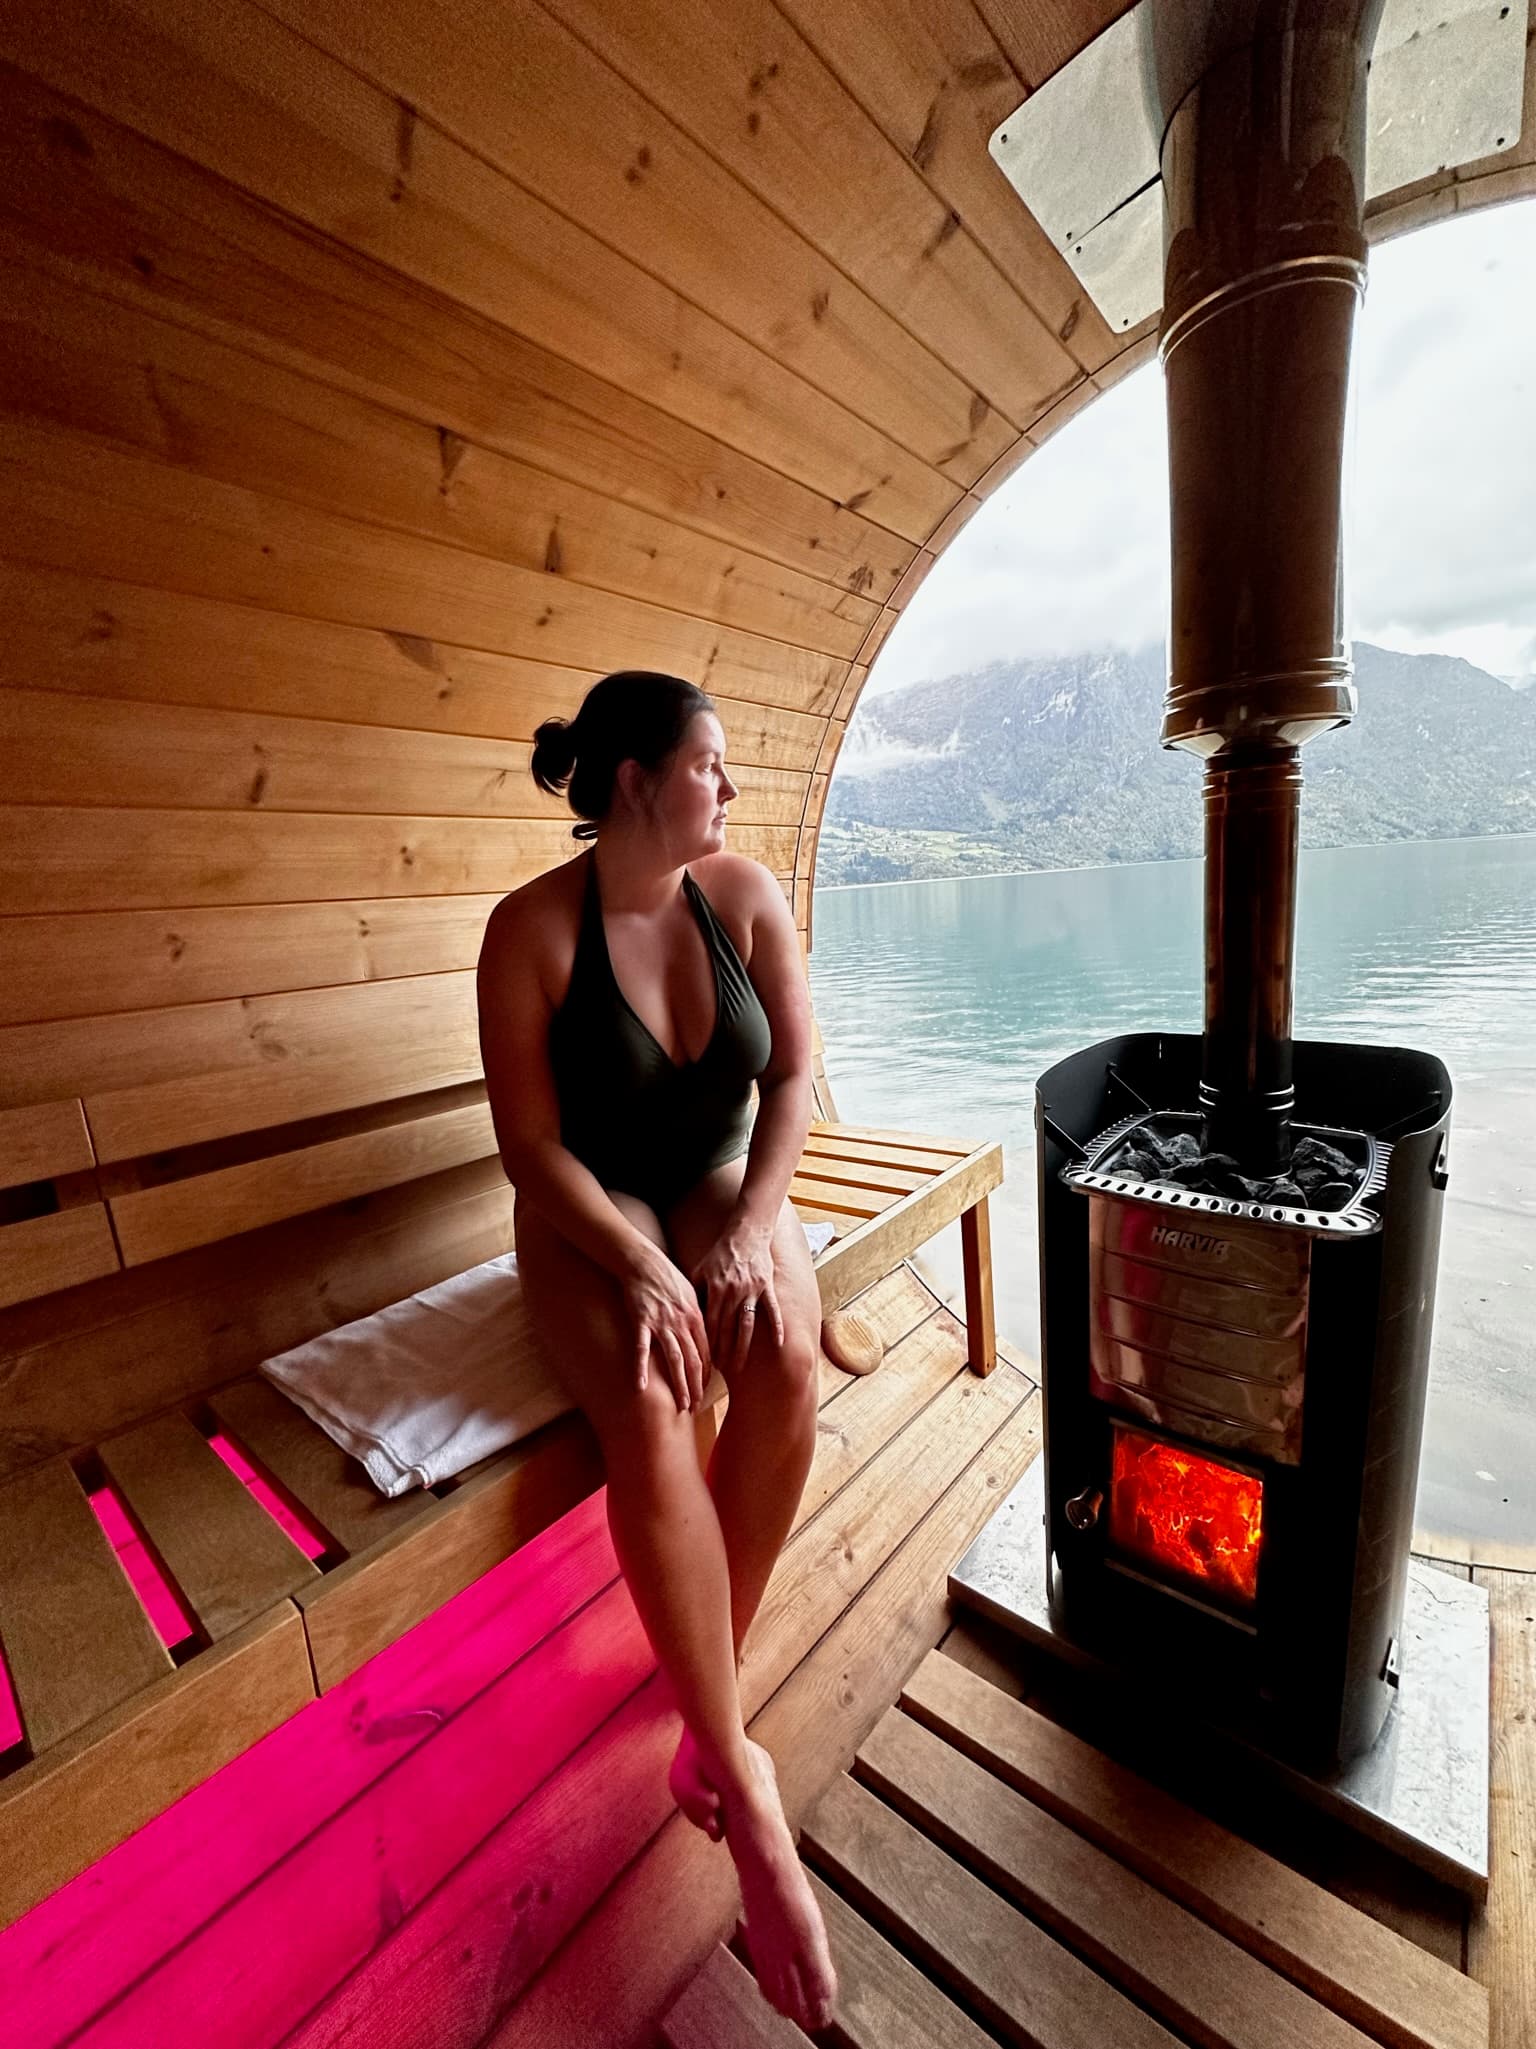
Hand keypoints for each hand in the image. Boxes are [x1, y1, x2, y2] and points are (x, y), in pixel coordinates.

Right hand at [622, 1243, 711, 1412]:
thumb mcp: (691, 1294)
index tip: (705, 1391)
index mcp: (696, 1316)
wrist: (643, 1262)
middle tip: (695, 1406)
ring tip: (681, 1405)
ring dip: (679, 1385)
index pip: (706, 1352)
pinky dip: (641, 1369)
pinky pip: (642, 1350)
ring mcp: (662, 1323)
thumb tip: (707, 1335)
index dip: (707, 1374)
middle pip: (694, 1361)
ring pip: (674, 1360)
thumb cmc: (667, 1277)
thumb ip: (698, 1316)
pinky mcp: (641, 1322)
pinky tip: (641, 1387)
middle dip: (696, 1387)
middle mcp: (682, 1322)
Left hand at [689, 1219, 784, 1375]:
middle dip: (723, 1352)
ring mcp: (752, 1290)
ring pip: (747, 1324)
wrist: (747, 1233)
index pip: (709, 1323)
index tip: (704, 1360)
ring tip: (739, 1366)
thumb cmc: (720, 1254)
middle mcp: (733, 1291)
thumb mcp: (701, 1270)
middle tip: (720, 1371)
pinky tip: (779, 1344)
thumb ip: (695, 1292)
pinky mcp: (767, 1287)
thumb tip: (686, 1317)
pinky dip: (777, 1327)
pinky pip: (773, 1310)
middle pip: (727, 1328)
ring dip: (743, 1347)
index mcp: (715, 1288)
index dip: (707, 1343)